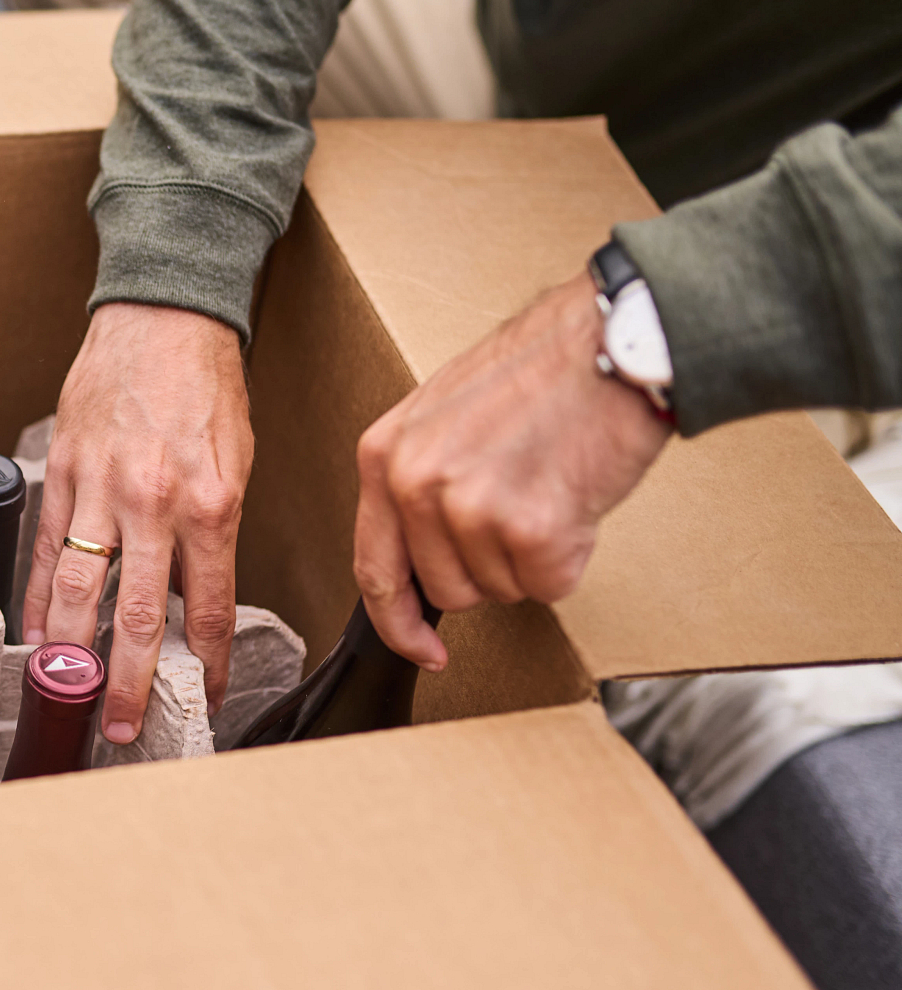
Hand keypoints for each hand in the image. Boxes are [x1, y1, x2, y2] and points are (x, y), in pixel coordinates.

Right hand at [24, 303, 251, 741]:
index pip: (210, 609)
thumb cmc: (206, 387)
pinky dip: (39, 598)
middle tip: (126, 729)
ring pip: (81, 591)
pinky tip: (37, 634)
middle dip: (135, 684)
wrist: (162, 317)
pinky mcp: (62, 474)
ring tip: (73, 694)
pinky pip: (46, 550)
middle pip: (141, 617)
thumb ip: (214, 535)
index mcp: (210, 504)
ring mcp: (101, 490)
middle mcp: (154, 504)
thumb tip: (193, 602)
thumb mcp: (236, 463)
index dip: (210, 666)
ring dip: (76, 652)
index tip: (209, 700)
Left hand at [354, 273, 672, 667]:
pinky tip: (574, 500)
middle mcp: (414, 483)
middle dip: (489, 568)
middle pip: (446, 589)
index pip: (375, 569)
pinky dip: (571, 556)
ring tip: (549, 489)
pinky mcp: (529, 527)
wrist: (613, 341)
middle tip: (523, 509)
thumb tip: (421, 553)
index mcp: (384, 455)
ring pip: (500, 590)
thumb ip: (419, 481)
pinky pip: (549, 584)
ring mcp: (468, 506)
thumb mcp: (443, 414)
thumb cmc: (541, 369)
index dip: (399, 621)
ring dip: (532, 558)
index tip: (423, 647)